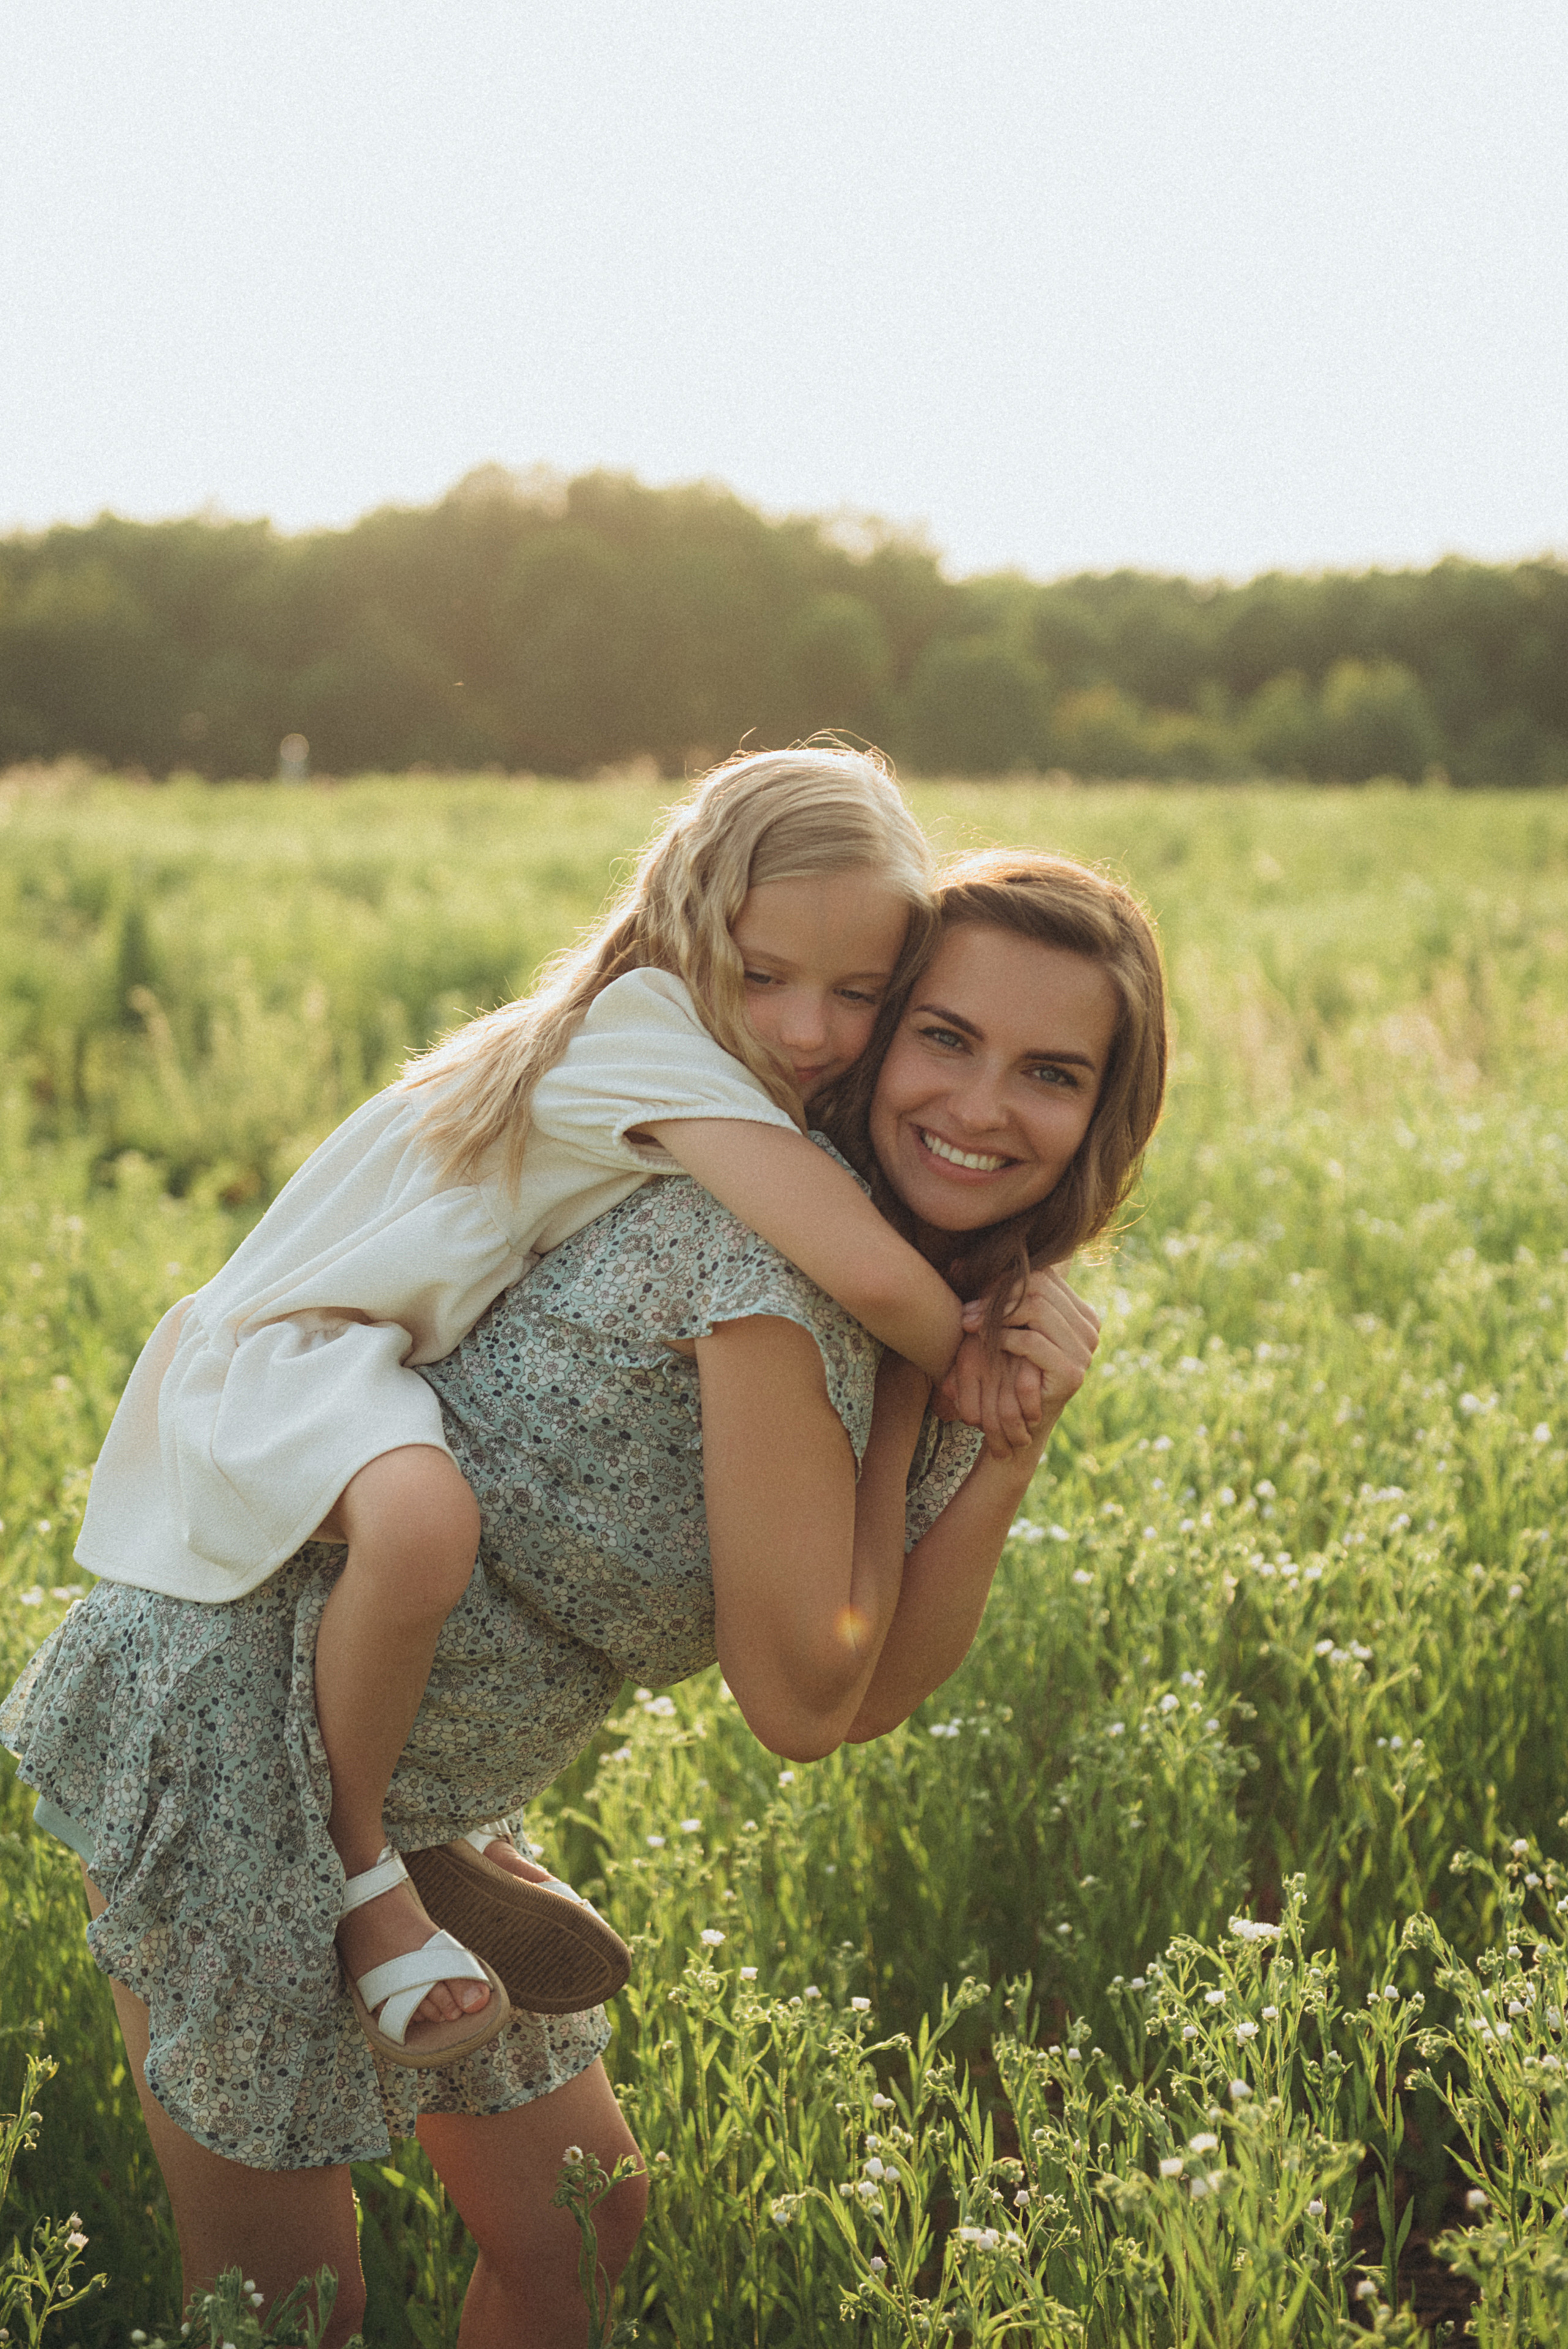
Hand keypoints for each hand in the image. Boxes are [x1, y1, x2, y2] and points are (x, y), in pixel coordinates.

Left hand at [940, 1268, 1099, 1462]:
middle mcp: (1089, 1327)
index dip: (1006, 1280)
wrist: (1019, 1422)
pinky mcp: (1072, 1372)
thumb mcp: (1007, 1325)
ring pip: (1035, 1309)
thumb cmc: (1008, 1366)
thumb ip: (1000, 1294)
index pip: (1044, 1275)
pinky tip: (986, 1342)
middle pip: (1039, 1287)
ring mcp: (1085, 1350)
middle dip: (998, 1296)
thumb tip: (956, 1262)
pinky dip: (1003, 1338)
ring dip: (996, 1314)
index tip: (974, 1294)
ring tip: (971, 1326)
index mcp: (1080, 1311)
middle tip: (967, 1313)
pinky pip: (1031, 1341)